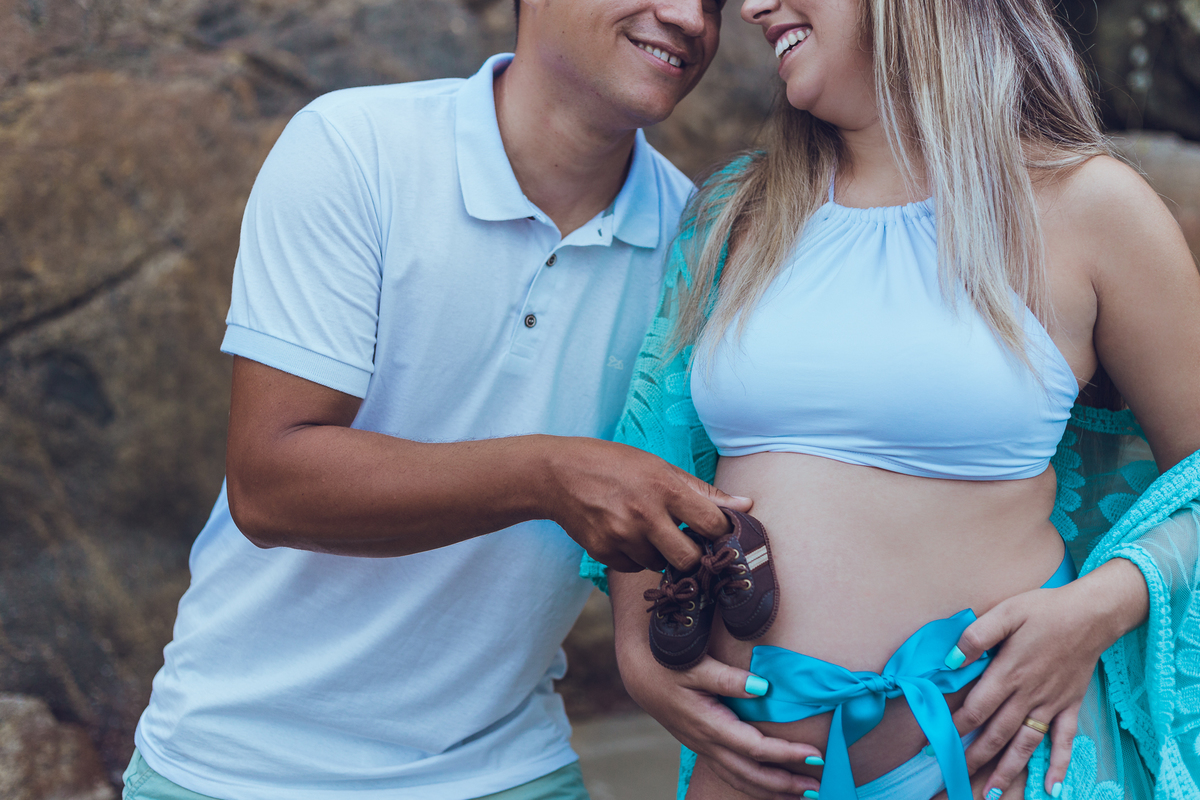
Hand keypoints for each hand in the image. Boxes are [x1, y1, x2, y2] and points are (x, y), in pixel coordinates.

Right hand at [543, 436, 750, 572]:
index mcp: (665, 488)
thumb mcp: (660, 467)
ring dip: (661, 554)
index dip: (719, 532)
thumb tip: (747, 505)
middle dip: (693, 555)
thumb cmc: (615, 465)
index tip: (716, 531)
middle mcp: (644, 515)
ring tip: (648, 529)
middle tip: (686, 541)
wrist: (558, 474)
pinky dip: (636, 556)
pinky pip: (634, 567)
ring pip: (660, 565)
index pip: (712, 525)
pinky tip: (626, 534)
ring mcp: (621, 536)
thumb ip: (703, 492)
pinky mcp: (603, 552)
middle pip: (689, 559)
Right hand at [609, 569, 821, 798]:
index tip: (815, 754)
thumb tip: (762, 687)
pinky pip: (731, 774)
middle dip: (785, 784)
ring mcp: (703, 747)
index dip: (786, 754)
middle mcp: (706, 742)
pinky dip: (753, 785)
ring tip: (802, 795)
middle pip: (751, 774)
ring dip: (771, 791)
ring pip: (740, 780)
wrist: (638, 673)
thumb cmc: (667, 663)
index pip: (755, 748)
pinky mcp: (702, 745)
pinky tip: (769, 786)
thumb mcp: (694, 664)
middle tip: (818, 788)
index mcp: (709, 723)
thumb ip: (727, 678)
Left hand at [948, 558, 1148, 797]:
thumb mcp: (1006, 612)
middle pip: (998, 733)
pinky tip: (1052, 786)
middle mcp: (1029, 694)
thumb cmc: (1044, 610)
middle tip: (957, 778)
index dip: (956, 726)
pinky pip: (1064, 740)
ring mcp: (1051, 704)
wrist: (1092, 614)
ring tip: (993, 793)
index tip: (937, 742)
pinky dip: (1059, 764)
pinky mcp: (1070, 706)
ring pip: (1026, 743)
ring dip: (1009, 769)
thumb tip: (952, 660)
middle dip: (975, 758)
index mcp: (1009, 672)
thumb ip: (976, 635)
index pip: (977, 707)